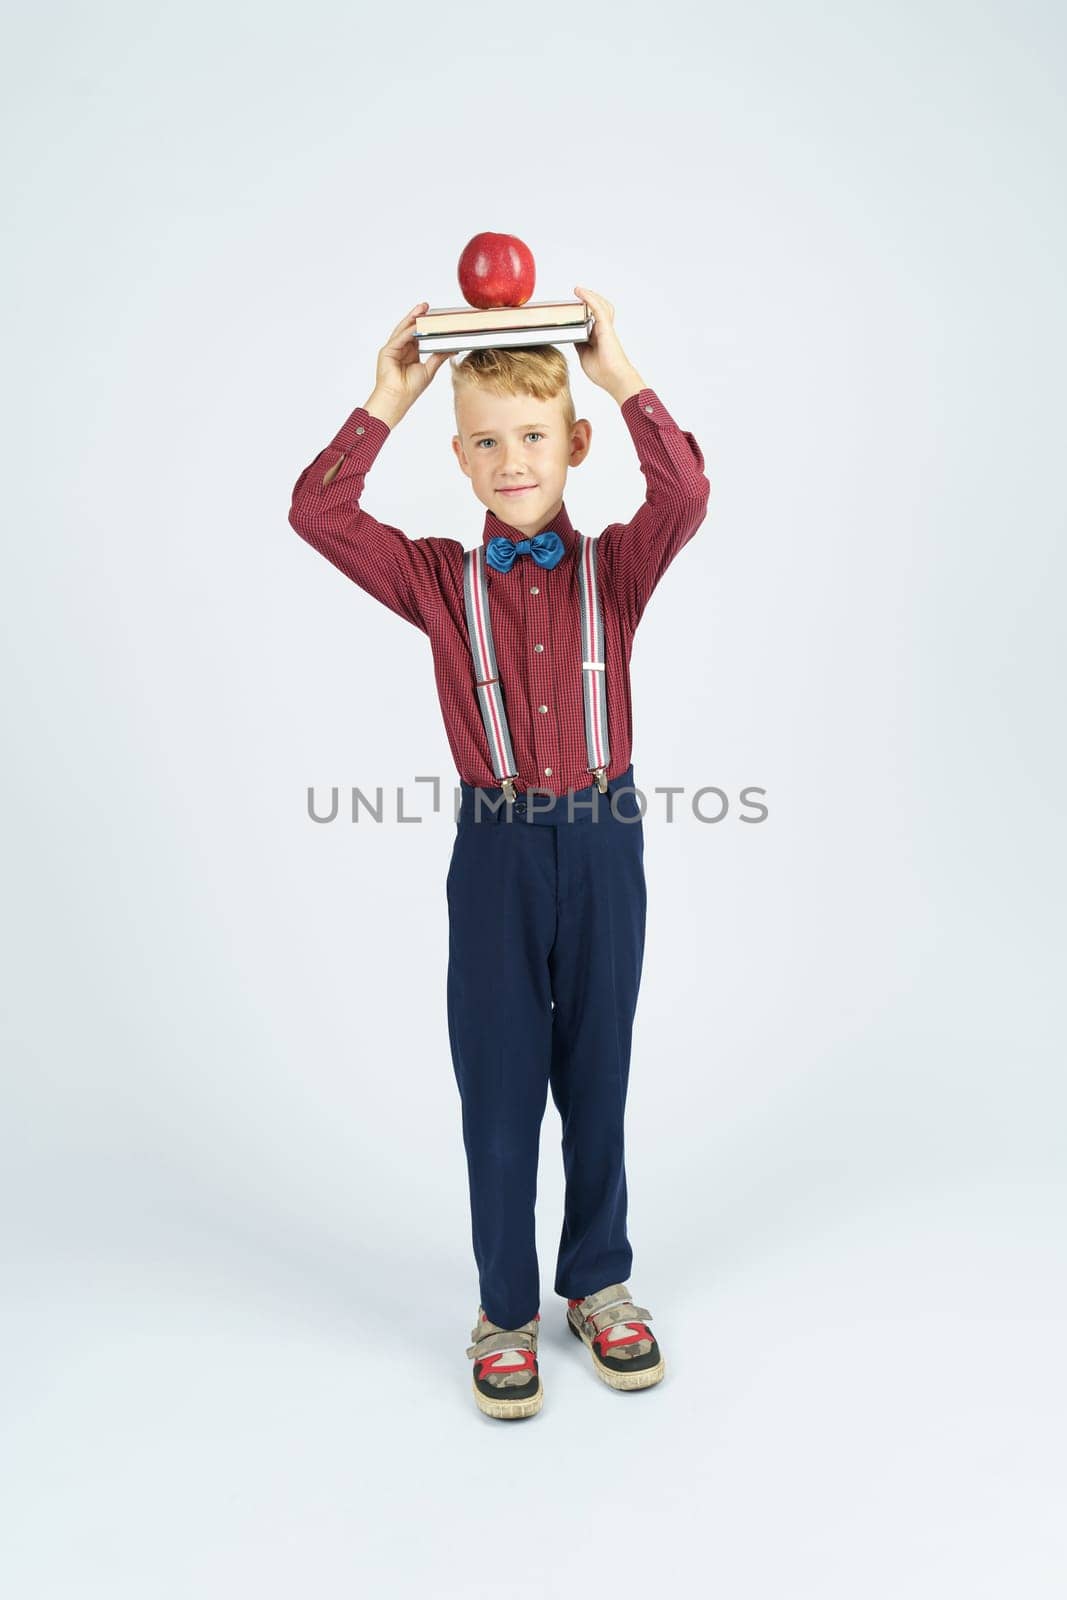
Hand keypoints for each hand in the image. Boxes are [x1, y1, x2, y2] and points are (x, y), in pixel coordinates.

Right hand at [367, 302, 450, 418]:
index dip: (426, 325)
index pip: (418, 335)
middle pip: (409, 329)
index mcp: (410, 353)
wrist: (398, 399)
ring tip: (420, 309)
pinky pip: (399, 339)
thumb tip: (452, 348)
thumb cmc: (410, 389)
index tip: (434, 316)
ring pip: (403, 330)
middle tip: (427, 306)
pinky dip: (407, 332)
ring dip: (411, 319)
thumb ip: (438, 357)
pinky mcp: (387, 352)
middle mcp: (401, 349)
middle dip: (418, 317)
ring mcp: (393, 349)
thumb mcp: (429, 369)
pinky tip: (414, 325)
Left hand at [572, 285, 643, 396]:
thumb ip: (580, 345)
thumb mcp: (584, 355)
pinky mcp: (606, 328)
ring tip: (579, 290)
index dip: (585, 309)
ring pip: (600, 304)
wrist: (614, 378)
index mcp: (599, 336)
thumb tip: (572, 337)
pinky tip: (580, 292)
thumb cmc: (603, 372)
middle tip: (578, 294)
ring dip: (590, 295)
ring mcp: (605, 328)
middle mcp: (603, 330)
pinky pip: (597, 308)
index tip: (575, 304)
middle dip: (589, 299)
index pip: (592, 318)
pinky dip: (589, 298)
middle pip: (599, 307)